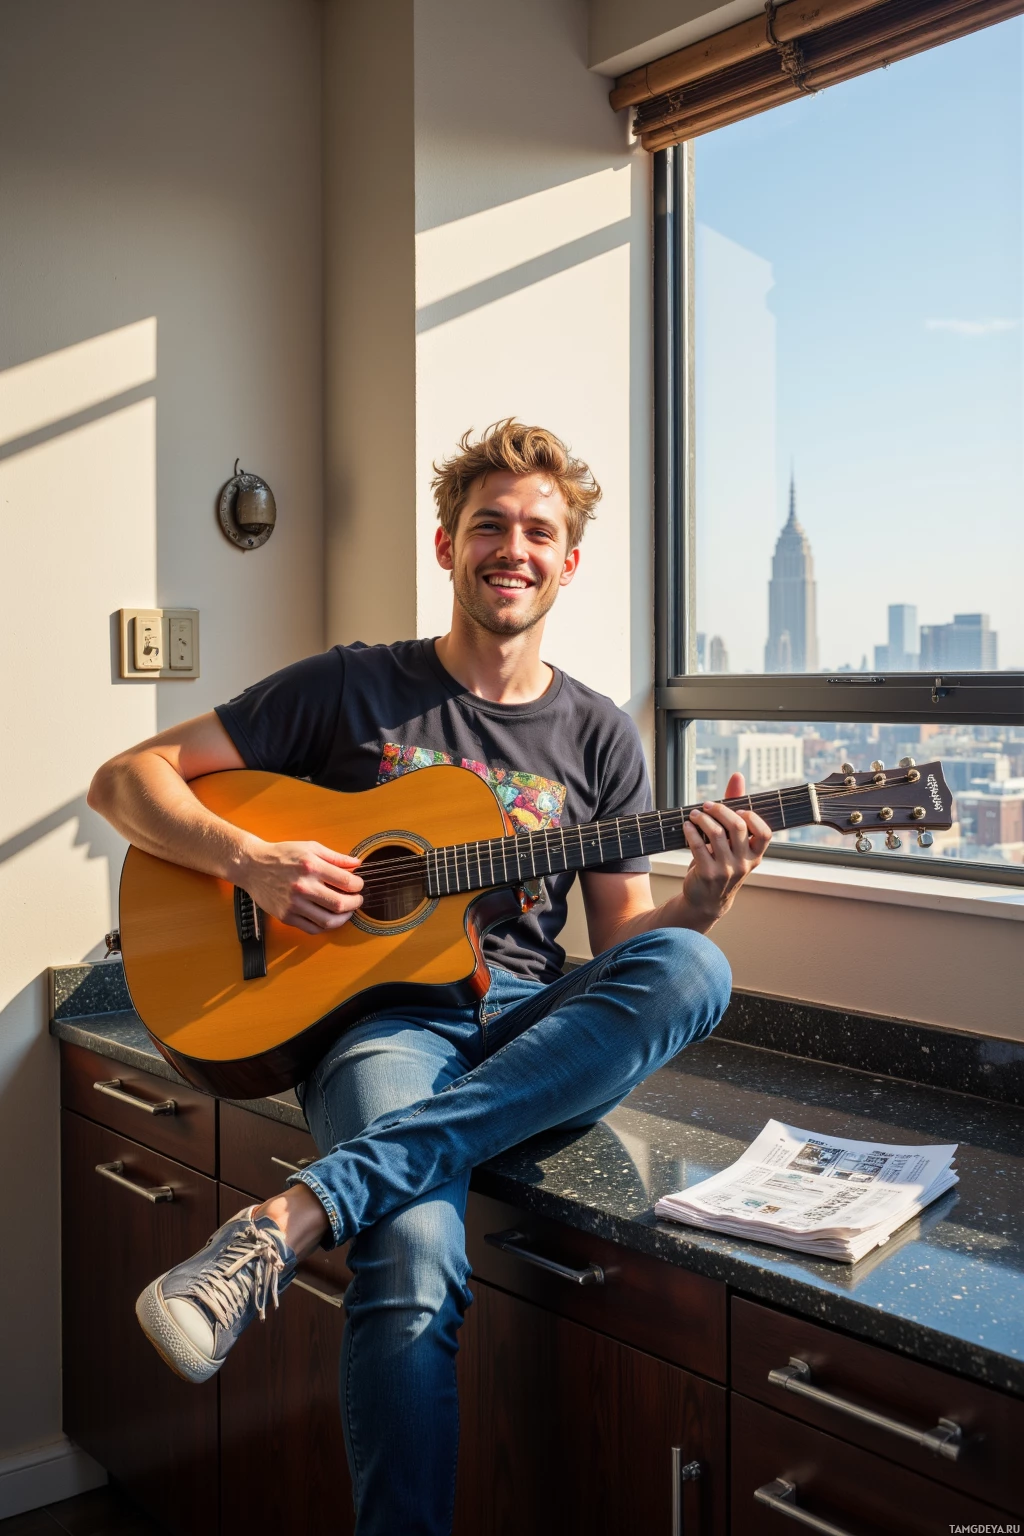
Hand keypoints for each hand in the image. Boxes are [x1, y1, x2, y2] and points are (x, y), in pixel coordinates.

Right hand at [239, 840, 362, 934]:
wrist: (253, 866)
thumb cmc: (282, 855)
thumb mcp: (310, 848)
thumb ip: (335, 857)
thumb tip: (356, 864)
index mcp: (311, 866)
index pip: (346, 881)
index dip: (358, 885)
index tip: (358, 885)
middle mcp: (303, 886)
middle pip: (340, 904)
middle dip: (355, 903)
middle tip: (357, 900)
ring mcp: (294, 904)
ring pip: (328, 921)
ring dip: (344, 918)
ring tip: (346, 911)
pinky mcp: (286, 916)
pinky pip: (312, 929)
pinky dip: (325, 926)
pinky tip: (329, 917)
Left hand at [681, 772, 771, 929]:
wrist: (707, 900)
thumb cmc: (721, 863)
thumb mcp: (732, 842)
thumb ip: (735, 808)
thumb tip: (737, 776)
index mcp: (755, 855)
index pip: (765, 834)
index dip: (753, 818)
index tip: (739, 810)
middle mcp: (744, 863)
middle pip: (738, 827)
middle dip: (720, 810)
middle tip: (707, 806)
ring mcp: (726, 870)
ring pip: (715, 834)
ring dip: (702, 819)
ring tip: (694, 814)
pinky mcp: (707, 874)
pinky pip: (698, 845)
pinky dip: (690, 831)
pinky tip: (686, 826)